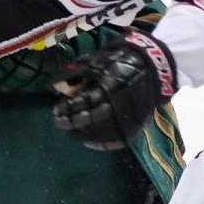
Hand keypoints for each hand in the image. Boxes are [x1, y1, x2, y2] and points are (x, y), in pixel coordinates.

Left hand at [51, 32, 176, 149]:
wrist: (152, 65)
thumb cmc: (119, 60)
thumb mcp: (96, 61)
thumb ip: (75, 73)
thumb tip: (52, 85)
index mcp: (108, 86)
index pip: (83, 103)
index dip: (67, 109)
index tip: (56, 111)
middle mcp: (119, 104)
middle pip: (91, 119)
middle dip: (72, 123)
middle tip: (60, 122)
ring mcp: (129, 116)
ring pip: (102, 132)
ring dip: (83, 134)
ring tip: (71, 132)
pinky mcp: (136, 124)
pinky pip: (117, 140)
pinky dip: (101, 143)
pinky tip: (88, 141)